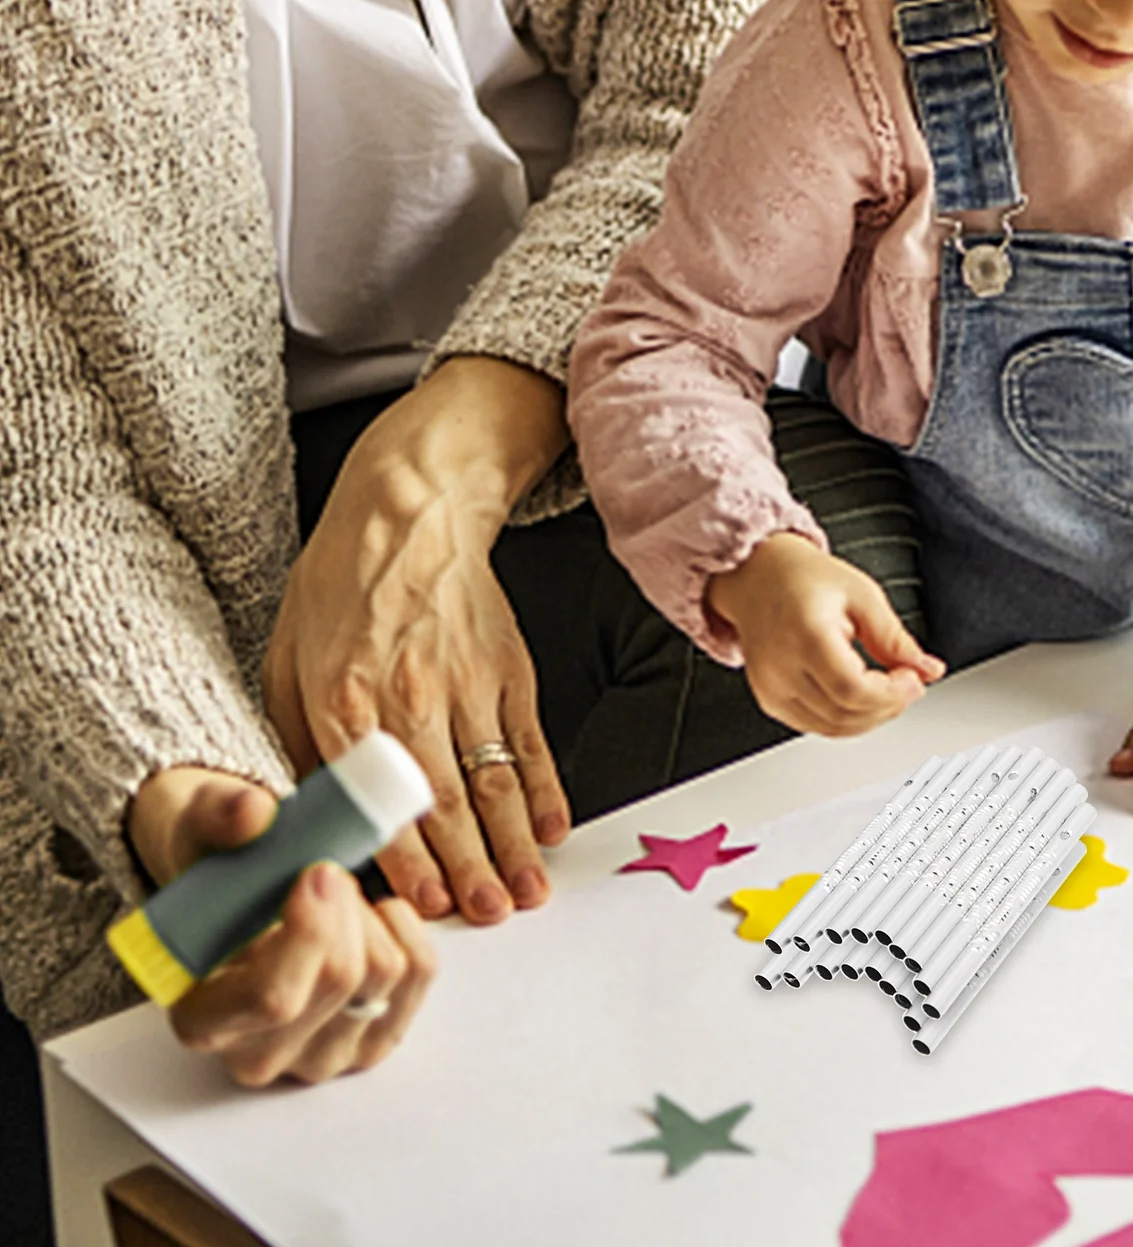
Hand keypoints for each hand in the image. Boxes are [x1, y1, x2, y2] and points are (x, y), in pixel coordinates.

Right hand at [128, 768, 435, 1085]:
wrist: (244, 893)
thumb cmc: (220, 871)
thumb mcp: (200, 829)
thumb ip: (217, 815)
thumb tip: (252, 813)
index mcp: (203, 1017)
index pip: (272, 1000)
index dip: (310, 931)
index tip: (317, 873)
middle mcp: (261, 1053)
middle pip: (341, 979)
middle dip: (345, 905)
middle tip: (322, 872)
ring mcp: (323, 1055)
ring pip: (386, 972)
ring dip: (371, 914)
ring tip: (335, 898)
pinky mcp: (374, 1038)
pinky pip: (420, 971)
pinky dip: (405, 926)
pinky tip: (370, 914)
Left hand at [263, 357, 570, 925]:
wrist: (410, 509)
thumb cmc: (343, 581)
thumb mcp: (286, 657)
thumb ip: (293, 738)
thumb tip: (307, 811)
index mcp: (345, 701)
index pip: (378, 802)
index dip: (407, 861)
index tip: (428, 906)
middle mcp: (410, 697)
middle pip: (447, 803)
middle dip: (472, 871)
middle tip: (491, 916)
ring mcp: (468, 684)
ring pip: (495, 781)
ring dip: (515, 844)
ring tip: (529, 891)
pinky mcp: (509, 669)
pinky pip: (530, 741)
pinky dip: (546, 787)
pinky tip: (553, 826)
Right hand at [707, 533, 944, 734]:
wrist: (757, 577)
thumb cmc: (801, 578)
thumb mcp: (860, 594)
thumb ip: (894, 637)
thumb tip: (927, 668)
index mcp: (804, 635)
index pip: (853, 689)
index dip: (892, 694)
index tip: (914, 679)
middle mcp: (781, 668)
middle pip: (845, 714)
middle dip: (888, 706)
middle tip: (908, 682)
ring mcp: (771, 689)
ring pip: (833, 728)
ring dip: (871, 716)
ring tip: (888, 689)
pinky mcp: (770, 701)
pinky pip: (816, 726)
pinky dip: (847, 719)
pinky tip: (862, 697)